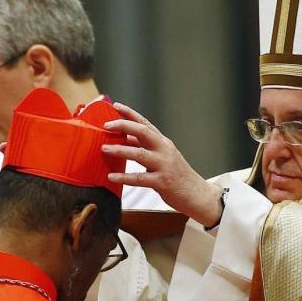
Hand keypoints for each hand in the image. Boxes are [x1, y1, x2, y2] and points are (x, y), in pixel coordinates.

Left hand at [101, 103, 225, 226]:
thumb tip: (126, 137)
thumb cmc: (177, 176)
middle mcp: (164, 150)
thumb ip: (145, 147)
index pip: (145, 123)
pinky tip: (112, 176)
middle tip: (106, 125)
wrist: (197, 194)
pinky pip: (139, 178)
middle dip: (123, 125)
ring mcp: (164, 165)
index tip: (116, 106)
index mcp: (163, 143)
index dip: (130, 113)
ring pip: (139, 154)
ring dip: (120, 150)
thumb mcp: (162, 157)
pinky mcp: (162, 182)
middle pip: (143, 132)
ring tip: (104, 149)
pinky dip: (124, 177)